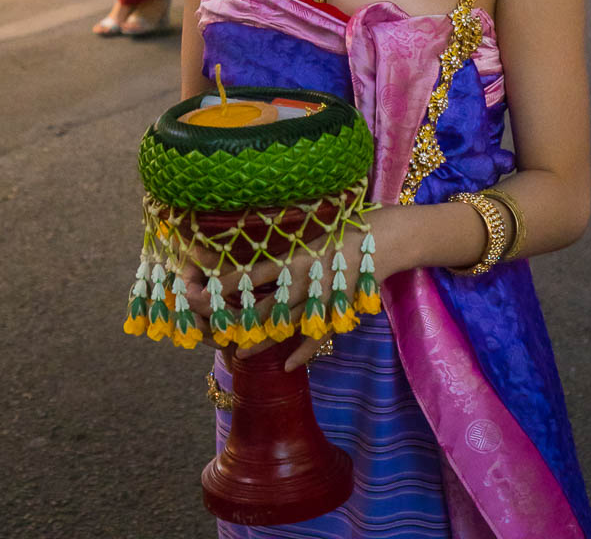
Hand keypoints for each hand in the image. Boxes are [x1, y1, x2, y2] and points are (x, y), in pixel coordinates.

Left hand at [208, 205, 400, 371]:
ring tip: (240, 355)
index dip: (229, 284)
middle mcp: (305, 281)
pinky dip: (302, 353)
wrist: (386, 239)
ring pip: (286, 325)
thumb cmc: (349, 225)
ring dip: (263, 340)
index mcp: (296, 257)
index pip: (254, 274)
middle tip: (214, 331)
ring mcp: (321, 299)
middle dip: (239, 319)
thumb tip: (262, 246)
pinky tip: (286, 366)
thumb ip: (290, 242)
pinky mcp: (337, 310)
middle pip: (265, 306)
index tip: (204, 292)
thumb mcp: (314, 228)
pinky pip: (317, 337)